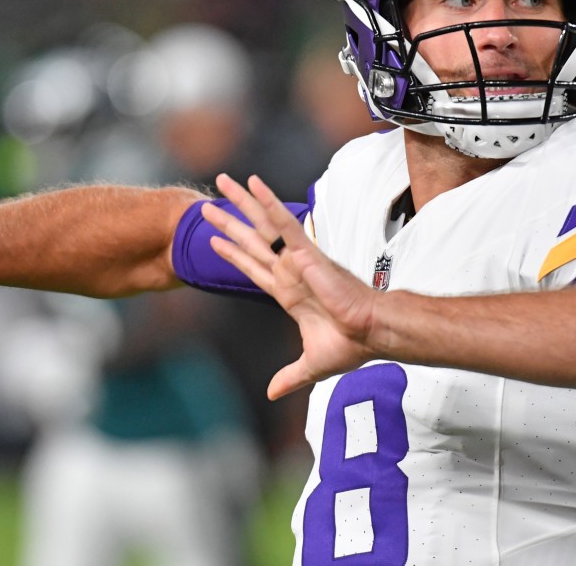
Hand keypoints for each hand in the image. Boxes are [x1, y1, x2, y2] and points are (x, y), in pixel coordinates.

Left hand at [202, 173, 379, 399]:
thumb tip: (272, 394)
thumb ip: (290, 375)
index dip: (233, 255)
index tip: (214, 242)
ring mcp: (295, 258)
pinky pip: (284, 221)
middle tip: (205, 206)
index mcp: (288, 292)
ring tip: (221, 181)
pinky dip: (268, 202)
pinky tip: (254, 183)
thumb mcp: (311, 365)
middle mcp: (288, 270)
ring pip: (262, 225)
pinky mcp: (306, 252)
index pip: (253, 269)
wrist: (370, 333)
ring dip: (241, 204)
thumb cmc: (350, 344)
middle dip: (229, 223)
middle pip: (251, 241)